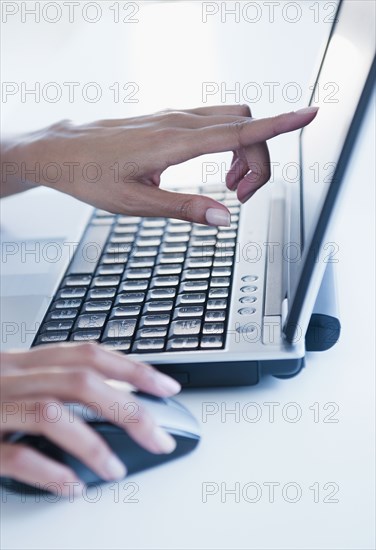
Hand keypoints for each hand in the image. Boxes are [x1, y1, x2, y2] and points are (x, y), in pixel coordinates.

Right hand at [0, 343, 180, 494]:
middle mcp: (9, 376)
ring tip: (115, 471)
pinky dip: (48, 471)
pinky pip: (13, 454)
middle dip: (128, 409)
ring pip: (51, 413)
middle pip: (80, 381)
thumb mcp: (14, 379)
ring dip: (92, 445)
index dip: (133, 366)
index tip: (167, 386)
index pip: (89, 353)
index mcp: (24, 360)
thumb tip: (114, 395)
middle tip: (159, 438)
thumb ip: (54, 382)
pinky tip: (71, 486)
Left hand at [4, 105, 317, 225]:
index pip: (239, 131)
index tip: (308, 115)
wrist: (62, 151)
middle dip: (258, 159)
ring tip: (228, 187)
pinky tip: (212, 169)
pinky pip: (215, 121)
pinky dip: (228, 143)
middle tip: (241, 197)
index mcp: (174, 142)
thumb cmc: (91, 176)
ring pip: (233, 120)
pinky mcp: (170, 119)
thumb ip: (185, 209)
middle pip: (245, 126)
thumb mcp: (137, 204)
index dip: (278, 125)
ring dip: (244, 150)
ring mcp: (175, 116)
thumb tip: (224, 218)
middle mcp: (179, 122)